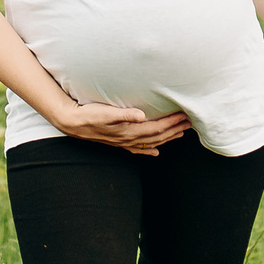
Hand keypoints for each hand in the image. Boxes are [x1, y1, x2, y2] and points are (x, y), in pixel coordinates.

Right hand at [54, 101, 189, 154]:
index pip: (157, 128)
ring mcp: (124, 142)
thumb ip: (123, 114)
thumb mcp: (105, 112)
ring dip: (167, 138)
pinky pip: (139, 148)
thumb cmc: (88, 115)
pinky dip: (149, 149)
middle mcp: (129, 139)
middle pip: (158, 136)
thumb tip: (141, 115)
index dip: (172, 122)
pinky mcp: (118, 142)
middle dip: (175, 129)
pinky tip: (156, 151)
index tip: (185, 115)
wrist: (72, 123)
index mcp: (129, 131)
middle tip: (190, 122)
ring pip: (151, 143)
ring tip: (180, 132)